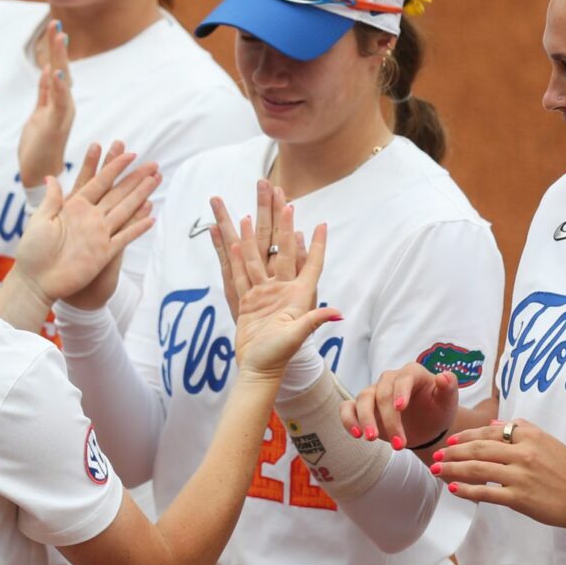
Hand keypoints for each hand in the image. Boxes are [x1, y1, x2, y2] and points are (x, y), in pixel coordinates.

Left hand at [10, 142, 158, 307]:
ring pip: (125, 210)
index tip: (128, 152)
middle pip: (117, 193)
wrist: (37, 281)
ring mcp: (99, 235)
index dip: (113, 167)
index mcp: (74, 207)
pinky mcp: (104, 253)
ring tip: (156, 180)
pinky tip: (151, 216)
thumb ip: (52, 200)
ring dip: (141, 196)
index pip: (98, 181)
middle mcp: (90, 218)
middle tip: (151, 163)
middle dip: (134, 178)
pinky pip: (125, 237)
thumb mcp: (40, 220)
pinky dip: (138, 227)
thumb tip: (52, 177)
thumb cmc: (33, 251)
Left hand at [17, 21, 73, 188]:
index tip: (54, 26)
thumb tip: (48, 70)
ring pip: (62, 80)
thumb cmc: (40, 143)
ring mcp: (62, 113)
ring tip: (59, 37)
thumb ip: (45, 92)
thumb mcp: (39, 112)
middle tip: (55, 23)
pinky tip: (55, 71)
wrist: (40, 171)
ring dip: (60, 58)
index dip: (55, 48)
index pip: (57, 68)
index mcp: (59, 100)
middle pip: (62, 69)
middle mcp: (64, 103)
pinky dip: (58, 86)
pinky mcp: (57, 124)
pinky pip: (58, 101)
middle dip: (58, 46)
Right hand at [209, 180, 340, 386]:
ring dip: (251, 231)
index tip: (320, 223)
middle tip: (277, 194)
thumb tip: (336, 313)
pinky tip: (229, 237)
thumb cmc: (279, 357)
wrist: (258, 370)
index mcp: (298, 294)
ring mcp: (263, 292)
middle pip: (280, 247)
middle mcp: (282, 288)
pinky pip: (238, 272)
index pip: (311, 262)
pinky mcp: (247, 299)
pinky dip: (234, 254)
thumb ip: (313, 320)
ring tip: (245, 209)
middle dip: (278, 220)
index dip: (317, 243)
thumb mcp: (296, 336)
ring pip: (255, 254)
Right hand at [340, 361, 461, 448]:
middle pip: (382, 393)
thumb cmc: (438, 410)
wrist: (426, 425)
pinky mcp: (361, 406)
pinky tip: (356, 434)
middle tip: (399, 445)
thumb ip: (448, 388)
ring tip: (372, 439)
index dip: (401, 392)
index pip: (404, 378)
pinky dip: (348, 419)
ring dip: (365, 420)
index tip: (401, 408)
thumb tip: (443, 376)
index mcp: (412, 373)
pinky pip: (347, 408)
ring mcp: (374, 392)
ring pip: (363, 398)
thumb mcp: (448, 402)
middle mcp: (390, 379)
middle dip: (389, 419)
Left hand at [433, 419, 565, 531]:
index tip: (450, 441)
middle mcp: (524, 453)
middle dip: (452, 452)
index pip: (489, 433)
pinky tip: (454, 488)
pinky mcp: (520, 498)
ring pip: (477, 469)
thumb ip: (523, 428)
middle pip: (478, 449)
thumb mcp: (549, 441)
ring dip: (452, 469)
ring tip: (436, 470)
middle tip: (435, 455)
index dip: (465, 436)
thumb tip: (493, 423)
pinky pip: (487, 493)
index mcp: (530, 436)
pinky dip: (467, 490)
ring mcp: (521, 476)